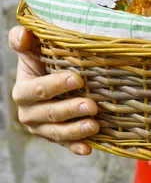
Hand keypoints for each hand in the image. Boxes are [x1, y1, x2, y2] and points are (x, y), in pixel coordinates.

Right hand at [9, 26, 99, 154]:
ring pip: (57, 132)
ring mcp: (41, 128)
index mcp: (23, 90)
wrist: (50, 81)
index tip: (78, 79)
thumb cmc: (43, 61)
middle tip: (93, 105)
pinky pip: (64, 144)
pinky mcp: (55, 137)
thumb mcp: (32, 50)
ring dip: (76, 130)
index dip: (56, 85)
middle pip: (50, 113)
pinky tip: (88, 149)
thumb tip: (23, 33)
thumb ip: (24, 41)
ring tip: (95, 125)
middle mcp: (29, 112)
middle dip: (71, 110)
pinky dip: (75, 146)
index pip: (38, 89)